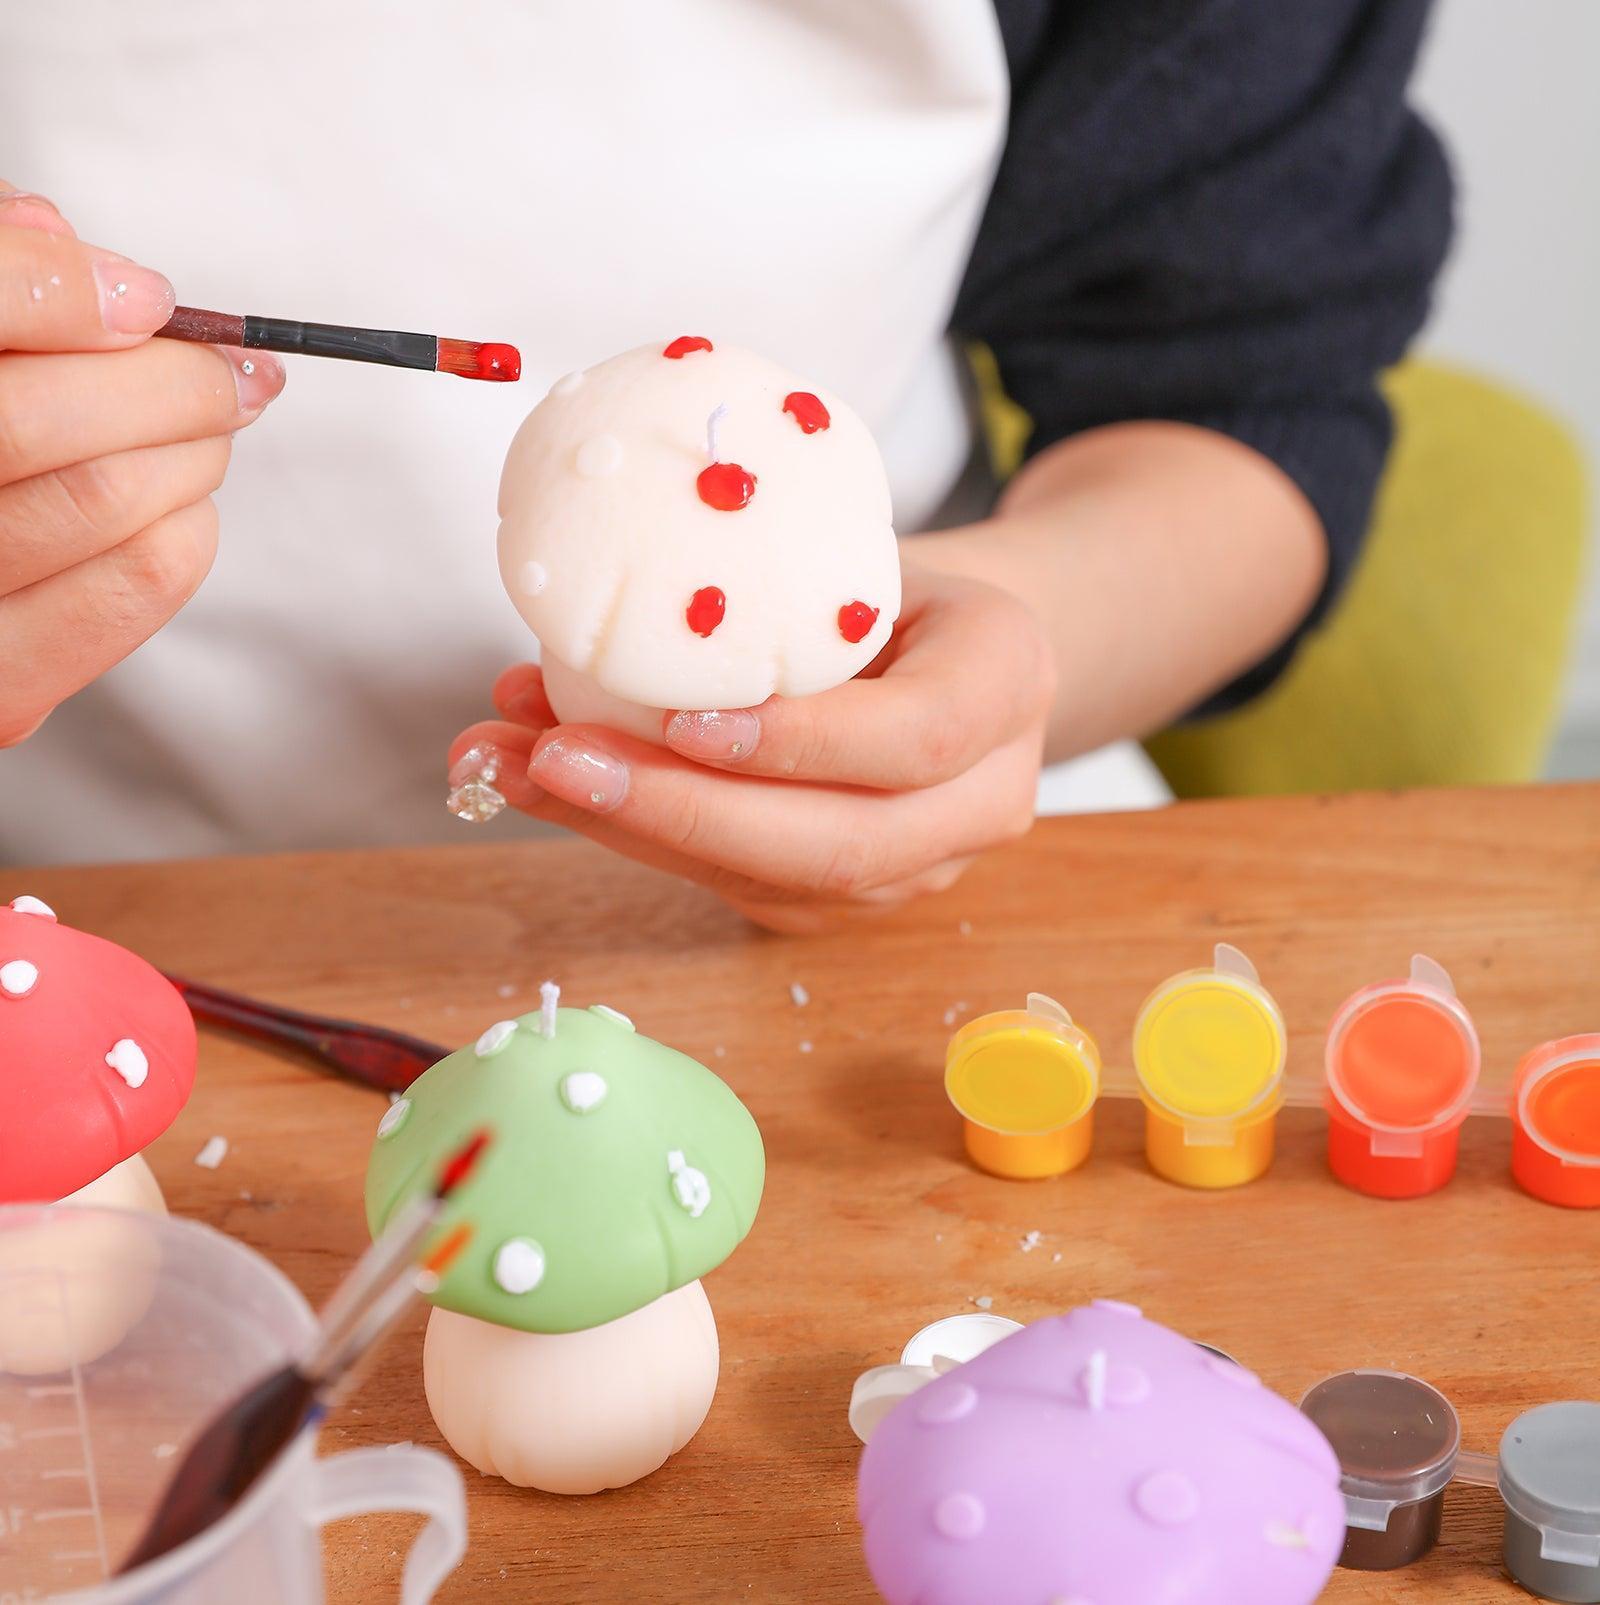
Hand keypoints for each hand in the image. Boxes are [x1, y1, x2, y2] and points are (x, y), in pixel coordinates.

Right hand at [0, 183, 284, 745]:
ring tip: (211, 429)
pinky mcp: (1, 692)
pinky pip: (133, 585)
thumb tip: (60, 238)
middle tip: (227, 372)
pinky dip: (188, 526)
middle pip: (32, 418)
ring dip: (190, 448)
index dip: (59, 289)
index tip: (148, 298)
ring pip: (103, 497)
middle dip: (166, 381)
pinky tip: (185, 505)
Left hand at [450, 567, 1052, 931]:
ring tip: (511, 763)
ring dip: (631, 829)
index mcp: (1005, 682)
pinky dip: (637, 837)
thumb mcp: (857, 550)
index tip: (681, 721)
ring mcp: (921, 866)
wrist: (949, 651)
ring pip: (776, 881)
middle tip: (554, 760)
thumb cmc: (891, 583)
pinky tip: (552, 784)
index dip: (800, 742)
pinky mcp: (850, 900)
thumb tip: (599, 595)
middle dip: (681, 811)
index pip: (916, 738)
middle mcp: (982, 798)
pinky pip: (739, 888)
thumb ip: (772, 581)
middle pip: (841, 845)